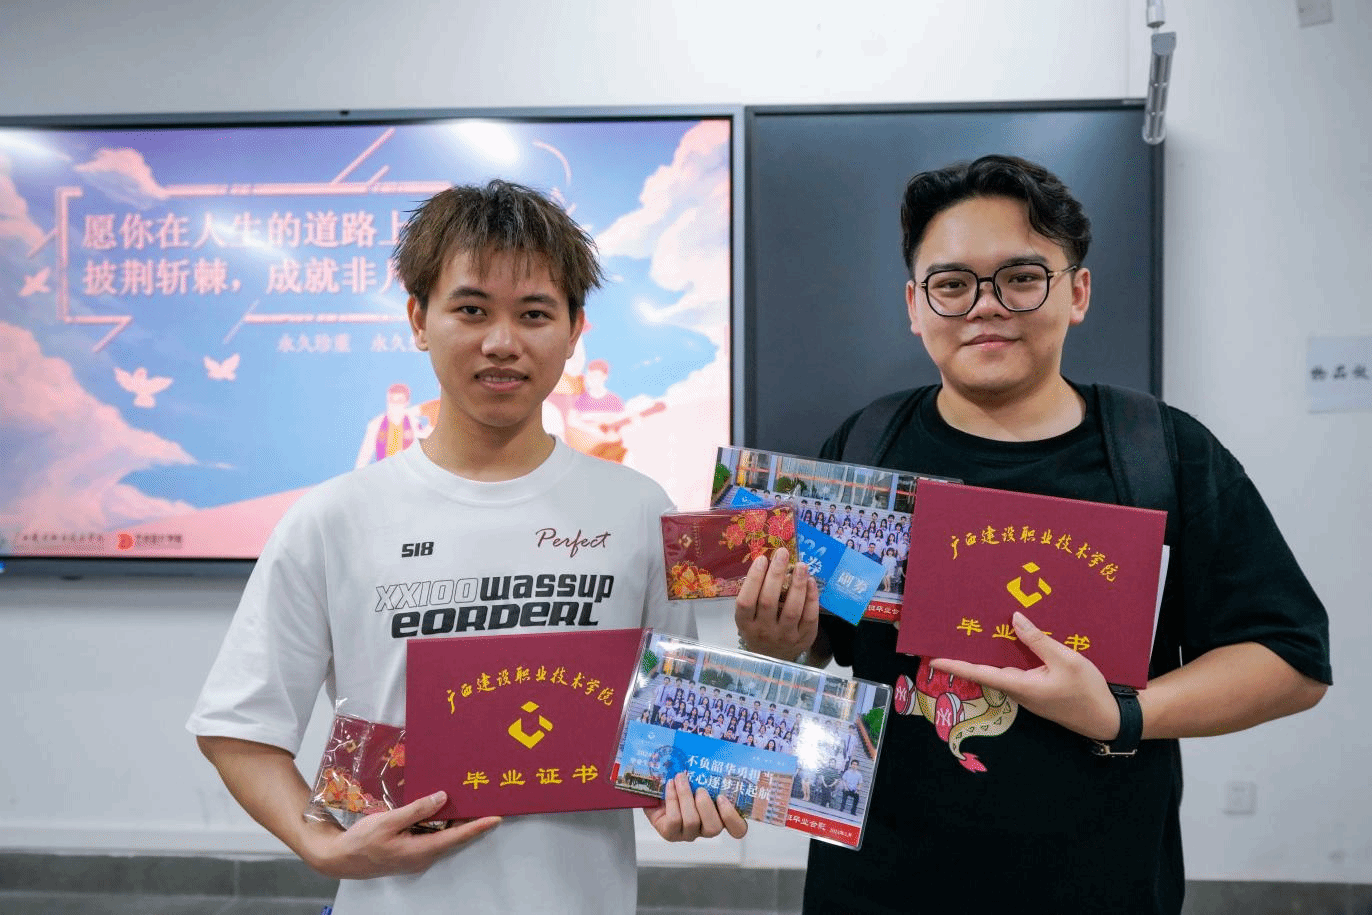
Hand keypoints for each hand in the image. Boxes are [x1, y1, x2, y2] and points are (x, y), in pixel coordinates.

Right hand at [304, 791, 500, 879]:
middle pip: (453, 836)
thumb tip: (443, 798)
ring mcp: (416, 854)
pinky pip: (431, 836)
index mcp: (421, 850)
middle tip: (486, 801)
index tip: (496, 818)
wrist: (339, 859)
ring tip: (469, 800)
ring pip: (442, 835)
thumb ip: (417, 810)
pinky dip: (439, 822)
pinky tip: (441, 808)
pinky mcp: (409, 850)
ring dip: (455, 820)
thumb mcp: (389, 821)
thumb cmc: (362, 841)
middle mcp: (423, 855)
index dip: (478, 827)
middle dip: (471, 820)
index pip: (456, 837)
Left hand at [643, 772, 747, 840]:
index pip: (737, 829)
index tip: (722, 798)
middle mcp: (705, 828)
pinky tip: (670, 785)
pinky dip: (672, 799)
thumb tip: (715, 747)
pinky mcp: (670, 833)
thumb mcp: (700, 774)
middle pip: (714, 828)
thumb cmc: (683, 780)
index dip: (733, 817)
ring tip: (681, 778)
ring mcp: (687, 833)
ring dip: (686, 796)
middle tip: (699, 788)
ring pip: (692, 822)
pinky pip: (674, 819)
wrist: (655, 787)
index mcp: (719, 816)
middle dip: (706, 805)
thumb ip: (710, 768)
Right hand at [734, 548, 817, 660]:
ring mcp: (785, 637)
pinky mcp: (804, 639)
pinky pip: (809, 617)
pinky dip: (812, 598)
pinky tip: (810, 582)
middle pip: (769, 601)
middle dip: (776, 574)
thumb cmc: (759, 629)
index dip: (753, 579)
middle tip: (782, 553)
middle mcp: (764, 632)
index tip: (762, 559)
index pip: (746, 601)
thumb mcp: (748, 617)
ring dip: (797, 585)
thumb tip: (768, 562)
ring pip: (792, 609)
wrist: (773, 660)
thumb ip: (754, 595)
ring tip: (801, 566)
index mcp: (746, 624)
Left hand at [929, 612, 1121, 740]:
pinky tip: (1009, 638)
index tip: (934, 660)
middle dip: (968, 653)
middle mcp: (1018, 690)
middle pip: (987, 669)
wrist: (1107, 718)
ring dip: (989, 652)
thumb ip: (1039, 640)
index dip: (956, 665)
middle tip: (951, 632)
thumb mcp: (1067, 660)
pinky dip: (1008, 655)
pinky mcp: (1036, 689)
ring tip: (975, 628)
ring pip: (1002, 669)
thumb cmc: (1087, 691)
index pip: (980, 674)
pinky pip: (1016, 670)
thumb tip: (1015, 619)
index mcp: (1020, 686)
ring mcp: (1027, 691)